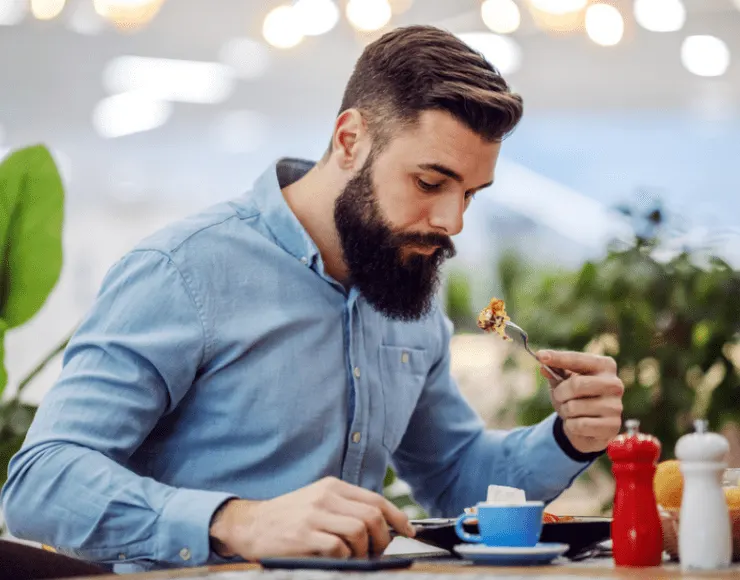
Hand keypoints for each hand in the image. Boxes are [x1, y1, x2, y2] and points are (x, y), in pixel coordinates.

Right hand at [208, 476, 414, 559]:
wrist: (250, 524)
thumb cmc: (289, 517)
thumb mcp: (318, 502)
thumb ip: (345, 508)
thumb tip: (382, 525)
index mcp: (332, 487)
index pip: (376, 500)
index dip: (397, 518)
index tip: (407, 531)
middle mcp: (325, 496)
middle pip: (372, 517)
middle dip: (383, 540)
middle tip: (378, 553)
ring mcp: (314, 515)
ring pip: (359, 532)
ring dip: (365, 552)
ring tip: (357, 558)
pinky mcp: (303, 535)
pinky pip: (339, 547)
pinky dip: (345, 558)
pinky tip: (338, 559)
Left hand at [537, 350, 623, 453]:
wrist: (589, 427)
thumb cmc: (575, 397)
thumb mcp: (563, 382)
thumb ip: (554, 372)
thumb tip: (543, 367)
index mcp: (605, 365)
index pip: (577, 359)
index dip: (558, 358)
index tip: (540, 356)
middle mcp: (615, 383)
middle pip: (576, 384)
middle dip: (560, 393)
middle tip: (559, 397)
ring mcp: (616, 406)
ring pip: (574, 407)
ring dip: (565, 411)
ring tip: (571, 412)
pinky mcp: (612, 426)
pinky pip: (579, 425)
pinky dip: (571, 425)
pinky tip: (579, 424)